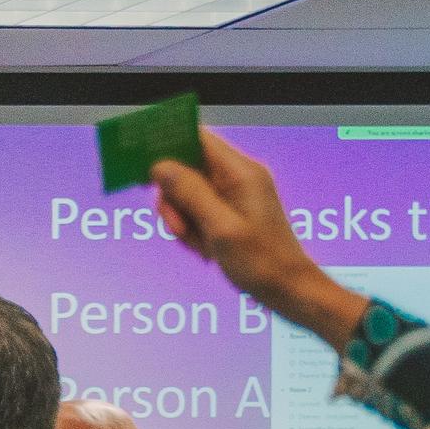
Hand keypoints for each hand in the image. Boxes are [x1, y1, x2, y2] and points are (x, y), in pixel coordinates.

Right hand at [152, 132, 372, 349]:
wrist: (287, 289)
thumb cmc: (261, 261)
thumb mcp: (219, 227)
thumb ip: (190, 193)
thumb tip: (160, 166)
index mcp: (241, 173)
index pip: (198, 139)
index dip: (168, 144)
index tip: (142, 159)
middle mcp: (238, 178)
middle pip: (186, 169)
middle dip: (173, 198)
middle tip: (180, 226)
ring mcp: (234, 195)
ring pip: (186, 194)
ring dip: (181, 219)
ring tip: (198, 244)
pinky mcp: (229, 212)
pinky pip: (196, 211)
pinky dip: (191, 229)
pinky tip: (204, 248)